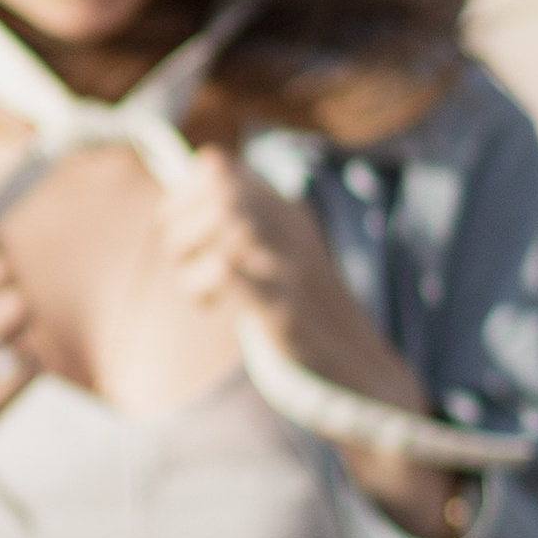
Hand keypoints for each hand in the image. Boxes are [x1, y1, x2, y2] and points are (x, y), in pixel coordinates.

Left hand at [157, 155, 453, 537]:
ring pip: (231, 225)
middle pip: (221, 191)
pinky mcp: (287, 312)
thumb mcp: (276, 254)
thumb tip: (191, 190)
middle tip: (182, 260)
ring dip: (192, 256)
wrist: (361, 370)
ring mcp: (293, 269)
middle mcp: (291, 232)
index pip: (219, 167)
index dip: (182, 193)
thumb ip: (241, 221)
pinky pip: (237, 276)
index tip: (175, 227)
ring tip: (198, 289)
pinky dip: (211, 283)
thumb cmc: (306, 315)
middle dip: (180, 223)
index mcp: (285, 213)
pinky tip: (210, 304)